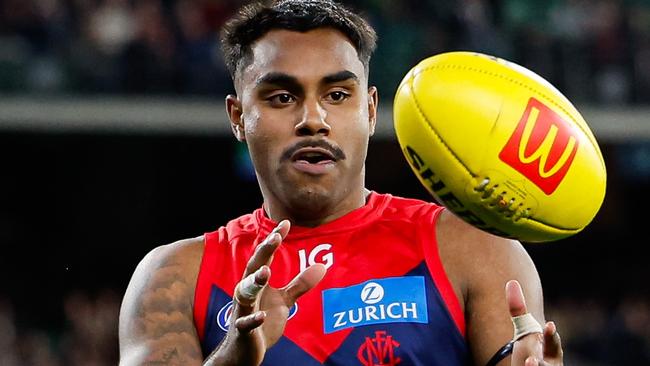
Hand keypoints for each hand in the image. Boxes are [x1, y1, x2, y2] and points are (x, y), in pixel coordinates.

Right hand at [207, 220, 326, 365]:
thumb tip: (322, 266)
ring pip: (244, 293)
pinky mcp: (242, 331)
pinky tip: (261, 315)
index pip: (265, 257)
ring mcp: (243, 311)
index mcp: (257, 282)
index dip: (274, 240)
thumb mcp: (284, 301)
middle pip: (253, 268)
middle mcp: (247, 293)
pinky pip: (245, 324)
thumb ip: (299, 284)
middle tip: (275, 238)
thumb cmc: (261, 322)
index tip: (286, 223)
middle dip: (263, 253)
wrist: (243, 351)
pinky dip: (252, 319)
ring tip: (265, 271)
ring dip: (254, 282)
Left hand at [507, 280, 563, 365]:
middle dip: (539, 364)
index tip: (549, 325)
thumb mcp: (525, 333)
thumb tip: (511, 282)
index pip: (554, 346)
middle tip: (531, 359)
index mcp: (550, 354)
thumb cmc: (530, 351)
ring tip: (527, 364)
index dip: (552, 337)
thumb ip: (518, 309)